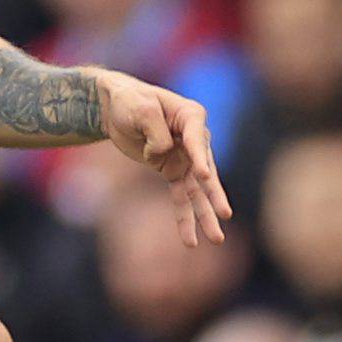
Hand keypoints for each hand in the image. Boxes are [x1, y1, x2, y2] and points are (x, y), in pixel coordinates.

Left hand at [96, 72, 233, 247]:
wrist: (115, 107)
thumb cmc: (130, 101)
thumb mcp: (140, 109)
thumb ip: (156, 131)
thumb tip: (163, 153)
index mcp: (190, 115)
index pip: (198, 140)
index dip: (199, 158)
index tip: (204, 177)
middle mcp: (194, 139)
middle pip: (207, 171)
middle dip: (215, 195)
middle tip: (225, 215)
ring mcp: (185, 158)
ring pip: (197, 191)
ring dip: (205, 216)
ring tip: (217, 239)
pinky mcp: (172, 170)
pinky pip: (180, 197)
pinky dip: (185, 218)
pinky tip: (190, 240)